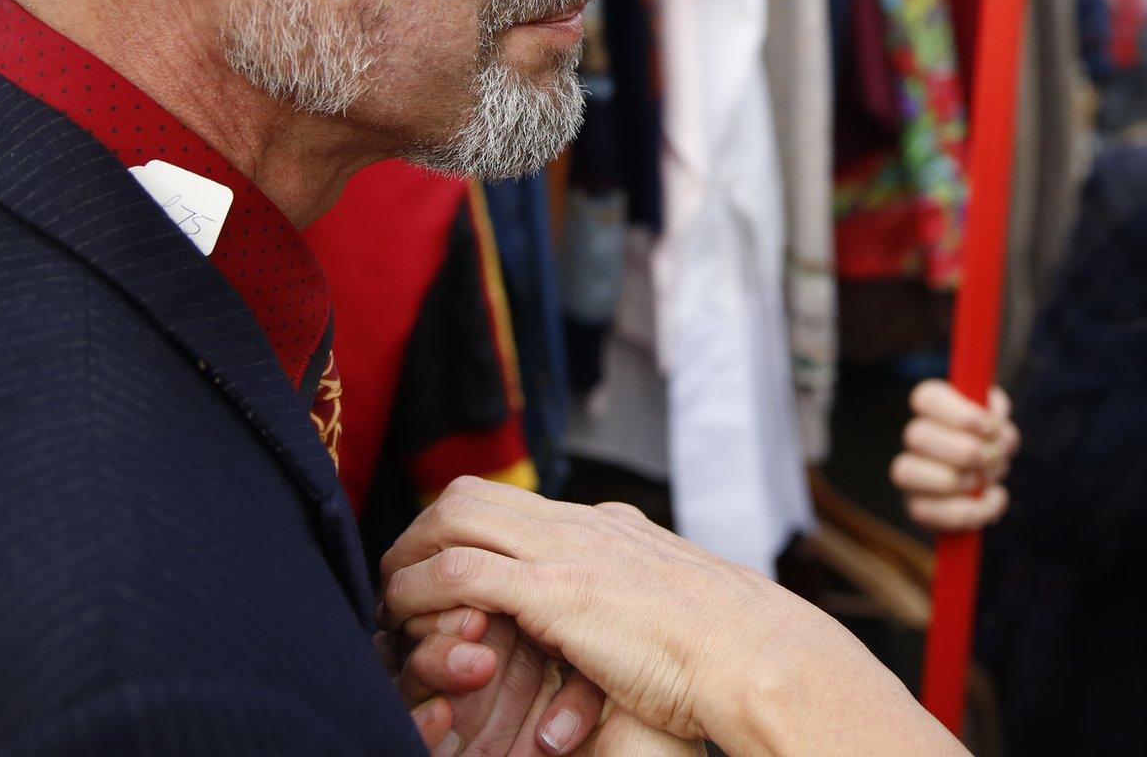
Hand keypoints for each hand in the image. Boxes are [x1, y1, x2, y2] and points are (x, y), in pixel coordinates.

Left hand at [377, 480, 955, 756]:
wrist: (756, 651)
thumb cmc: (728, 649)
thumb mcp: (675, 607)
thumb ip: (637, 598)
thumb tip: (623, 618)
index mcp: (611, 528)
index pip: (517, 504)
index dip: (466, 528)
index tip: (440, 564)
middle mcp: (584, 525)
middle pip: (471, 495)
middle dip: (421, 532)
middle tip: (397, 577)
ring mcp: (568, 550)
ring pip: (453, 519)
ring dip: (408, 559)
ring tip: (390, 601)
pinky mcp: (556, 588)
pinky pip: (459, 572)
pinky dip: (423, 592)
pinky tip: (412, 621)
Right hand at [890, 381, 1018, 532]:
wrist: (984, 486)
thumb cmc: (989, 445)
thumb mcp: (998, 421)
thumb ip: (997, 414)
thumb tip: (993, 421)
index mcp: (932, 409)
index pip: (925, 398)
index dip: (960, 414)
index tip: (989, 427)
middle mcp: (914, 440)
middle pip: (916, 435)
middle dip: (966, 451)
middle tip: (992, 457)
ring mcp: (910, 475)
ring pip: (911, 472)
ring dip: (964, 480)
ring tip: (990, 479)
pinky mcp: (917, 509)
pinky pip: (934, 513)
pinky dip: (974, 510)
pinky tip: (994, 498)